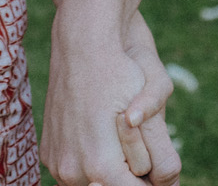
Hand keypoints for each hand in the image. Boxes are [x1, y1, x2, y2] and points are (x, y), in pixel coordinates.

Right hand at [47, 14, 177, 185]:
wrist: (82, 45)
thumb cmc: (121, 75)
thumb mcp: (149, 116)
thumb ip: (159, 160)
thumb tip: (168, 183)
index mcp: (100, 166)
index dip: (148, 184)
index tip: (156, 177)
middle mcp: (73, 171)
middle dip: (127, 178)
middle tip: (140, 160)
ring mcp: (57, 163)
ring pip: (90, 183)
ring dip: (106, 174)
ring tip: (119, 145)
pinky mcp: (49, 153)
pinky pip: (73, 171)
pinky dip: (87, 163)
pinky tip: (98, 139)